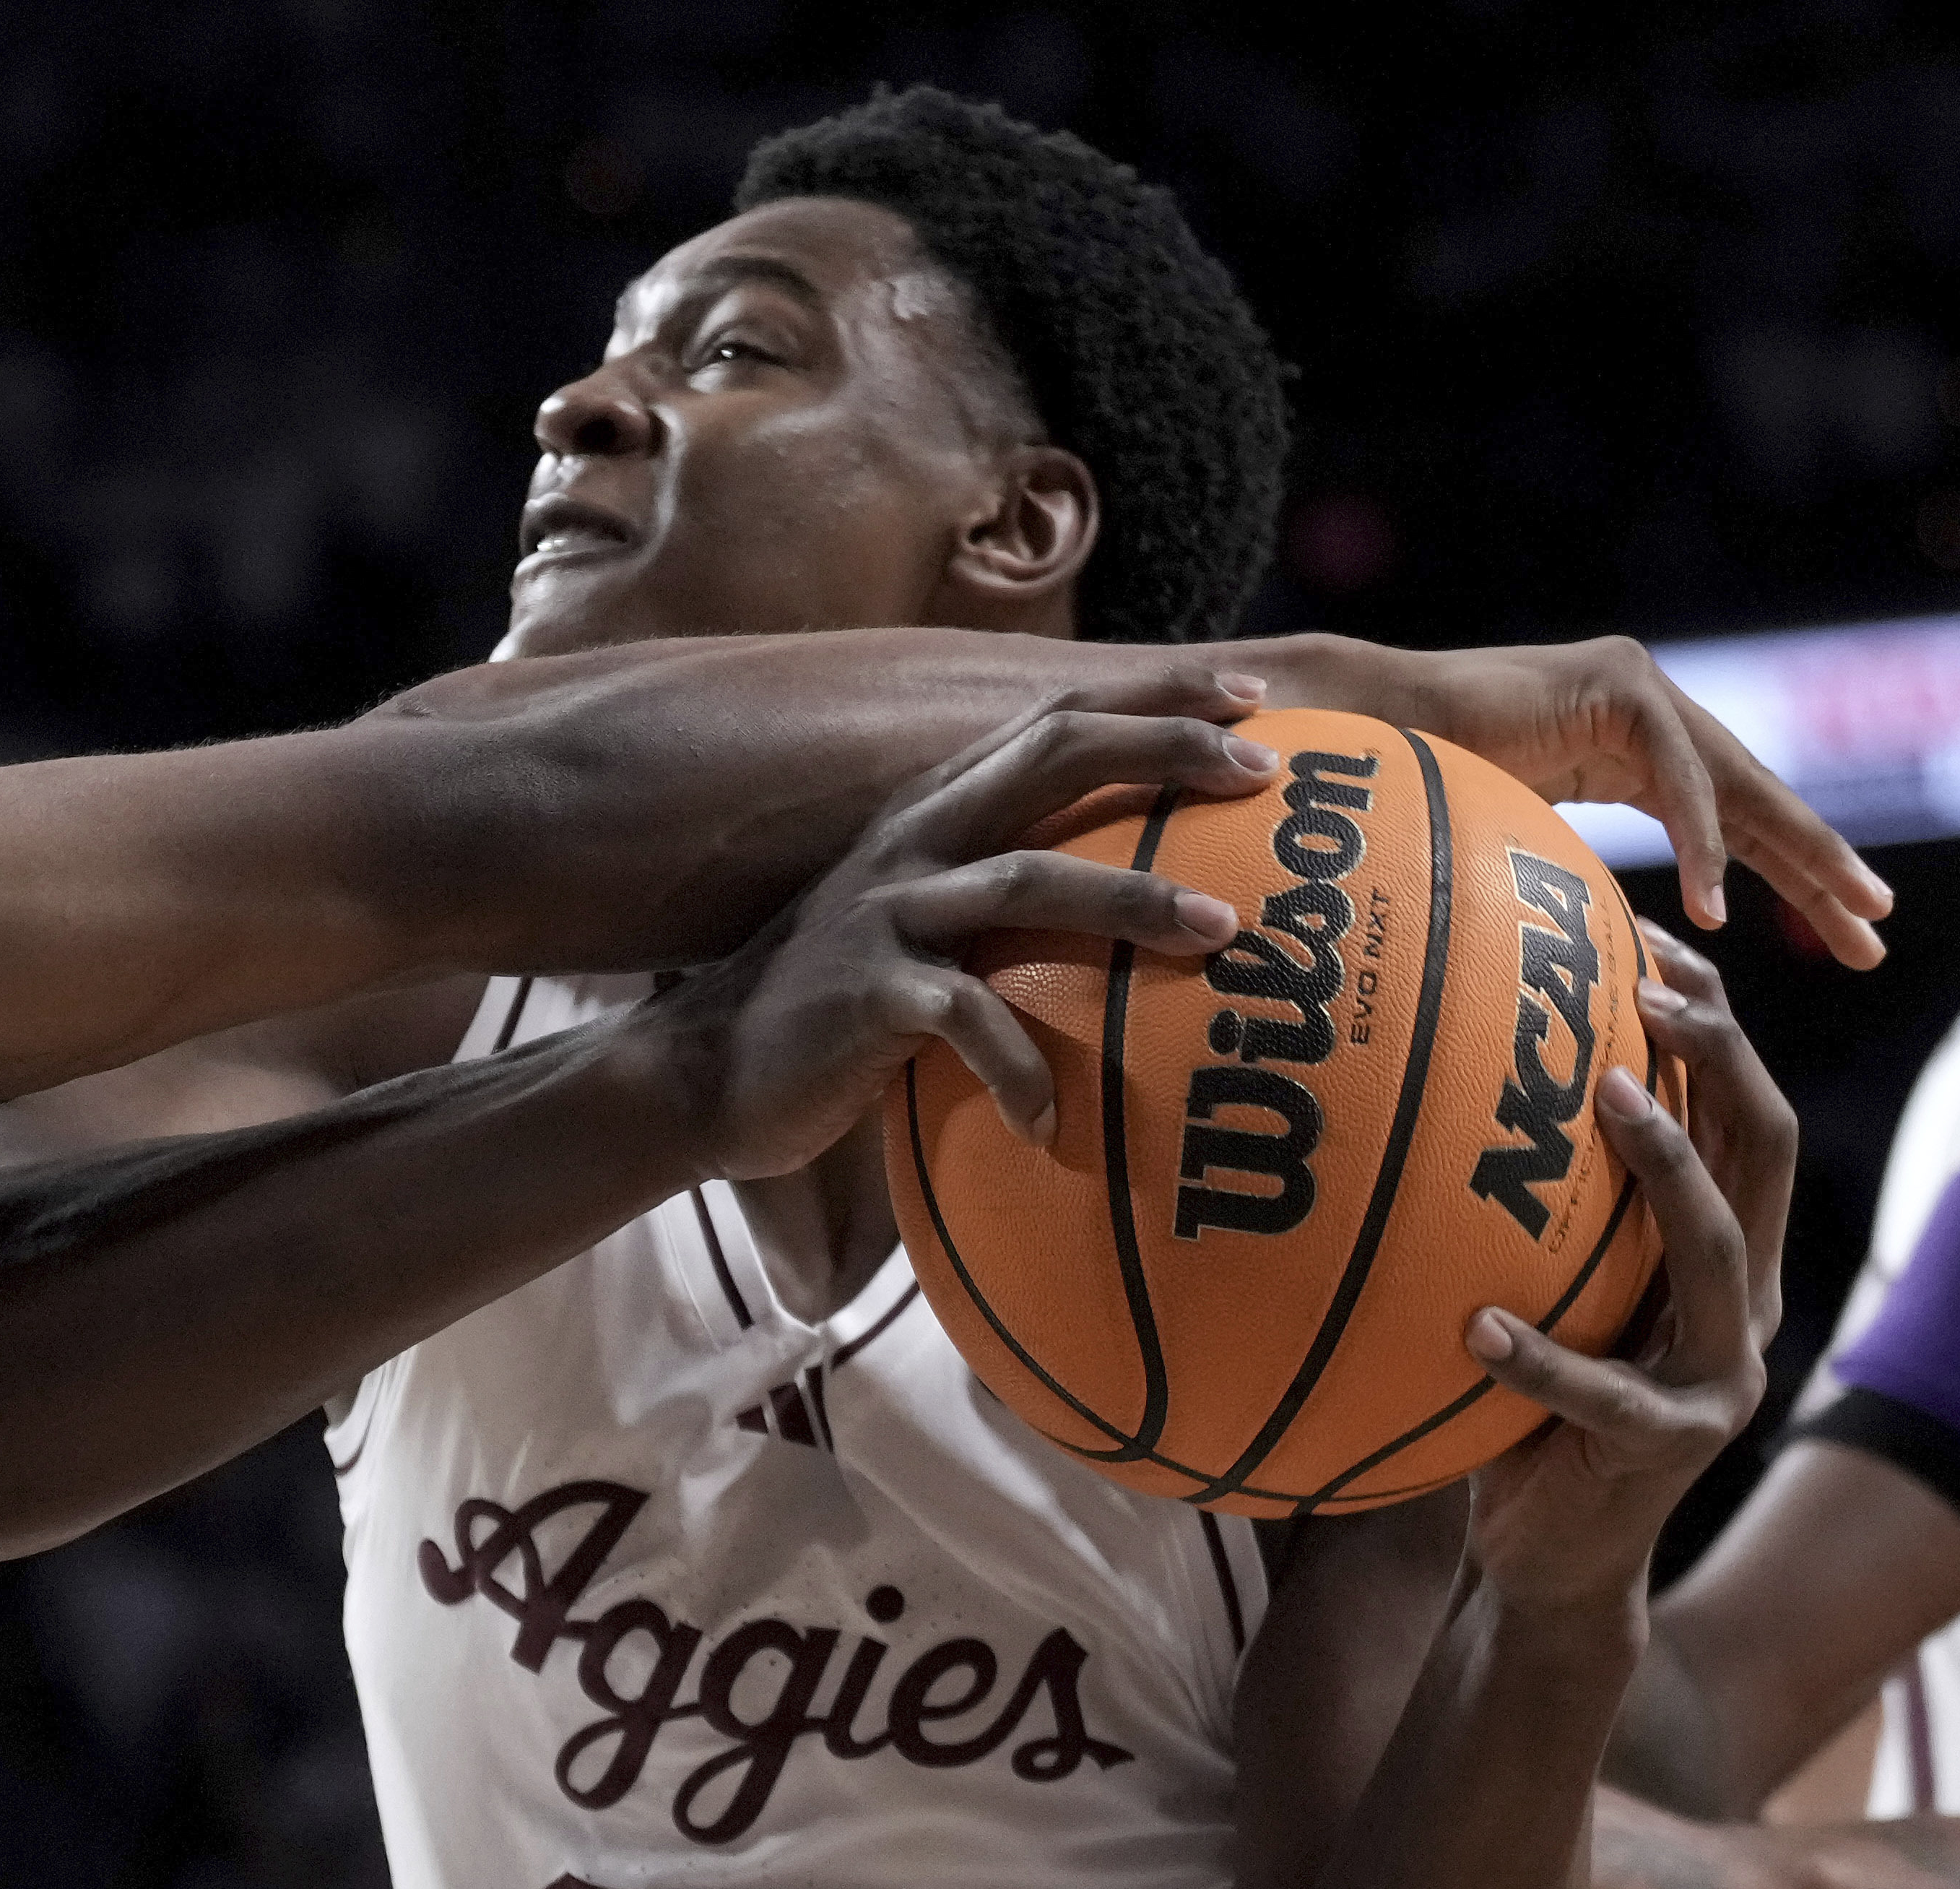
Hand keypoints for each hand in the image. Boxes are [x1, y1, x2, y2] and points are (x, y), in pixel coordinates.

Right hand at [621, 674, 1268, 1178]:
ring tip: (1222, 929)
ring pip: (1027, 879)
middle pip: (1050, 759)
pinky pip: (967, 1020)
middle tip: (1261, 770)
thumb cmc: (826, 1018)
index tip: (1250, 694)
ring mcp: (886, 914)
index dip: (1150, 698)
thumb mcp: (916, 937)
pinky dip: (1024, 1069)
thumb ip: (998, 910)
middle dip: (1160, 749)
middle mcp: (911, 843)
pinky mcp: (865, 995)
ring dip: (1132, 897)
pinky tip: (1058, 1121)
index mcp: (930, 817)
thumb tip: (1121, 921)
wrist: (697, 1077)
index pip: (1053, 725)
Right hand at [1247, 632, 1891, 965]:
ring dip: (1800, 857)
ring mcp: (1635, 688)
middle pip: (1753, 800)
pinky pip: (1674, 778)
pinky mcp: (1617, 683)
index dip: (1788, 872)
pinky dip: (1698, 843)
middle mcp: (1641, 711)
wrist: (1349, 730)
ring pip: (1739, 786)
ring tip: (1855, 915)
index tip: (1845, 932)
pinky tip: (1716, 906)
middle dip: (1821, 868)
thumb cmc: (1404, 800)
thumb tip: (1588, 963)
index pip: (1729, 814)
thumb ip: (1560, 884)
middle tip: (1878, 928)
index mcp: (1622, 749)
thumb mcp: (1508, 854)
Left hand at [1460, 925, 1794, 1617]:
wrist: (1552, 1559)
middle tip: (1651, 991)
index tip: (1655, 942)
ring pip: (1717, 1254)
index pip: (1746, 1114)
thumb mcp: (1540, 1286)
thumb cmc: (1526, 1404)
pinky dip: (1542, 1358)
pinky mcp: (1666, 1450)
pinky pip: (1603, 1392)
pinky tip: (1476, 1328)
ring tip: (1605, 1099)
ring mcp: (1717, 1379)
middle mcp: (1745, 1303)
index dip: (1718, 1026)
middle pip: (1764, 1152)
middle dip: (1721, 1062)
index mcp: (1725, 1253)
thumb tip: (1427, 1078)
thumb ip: (1527, 1207)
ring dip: (1666, 1169)